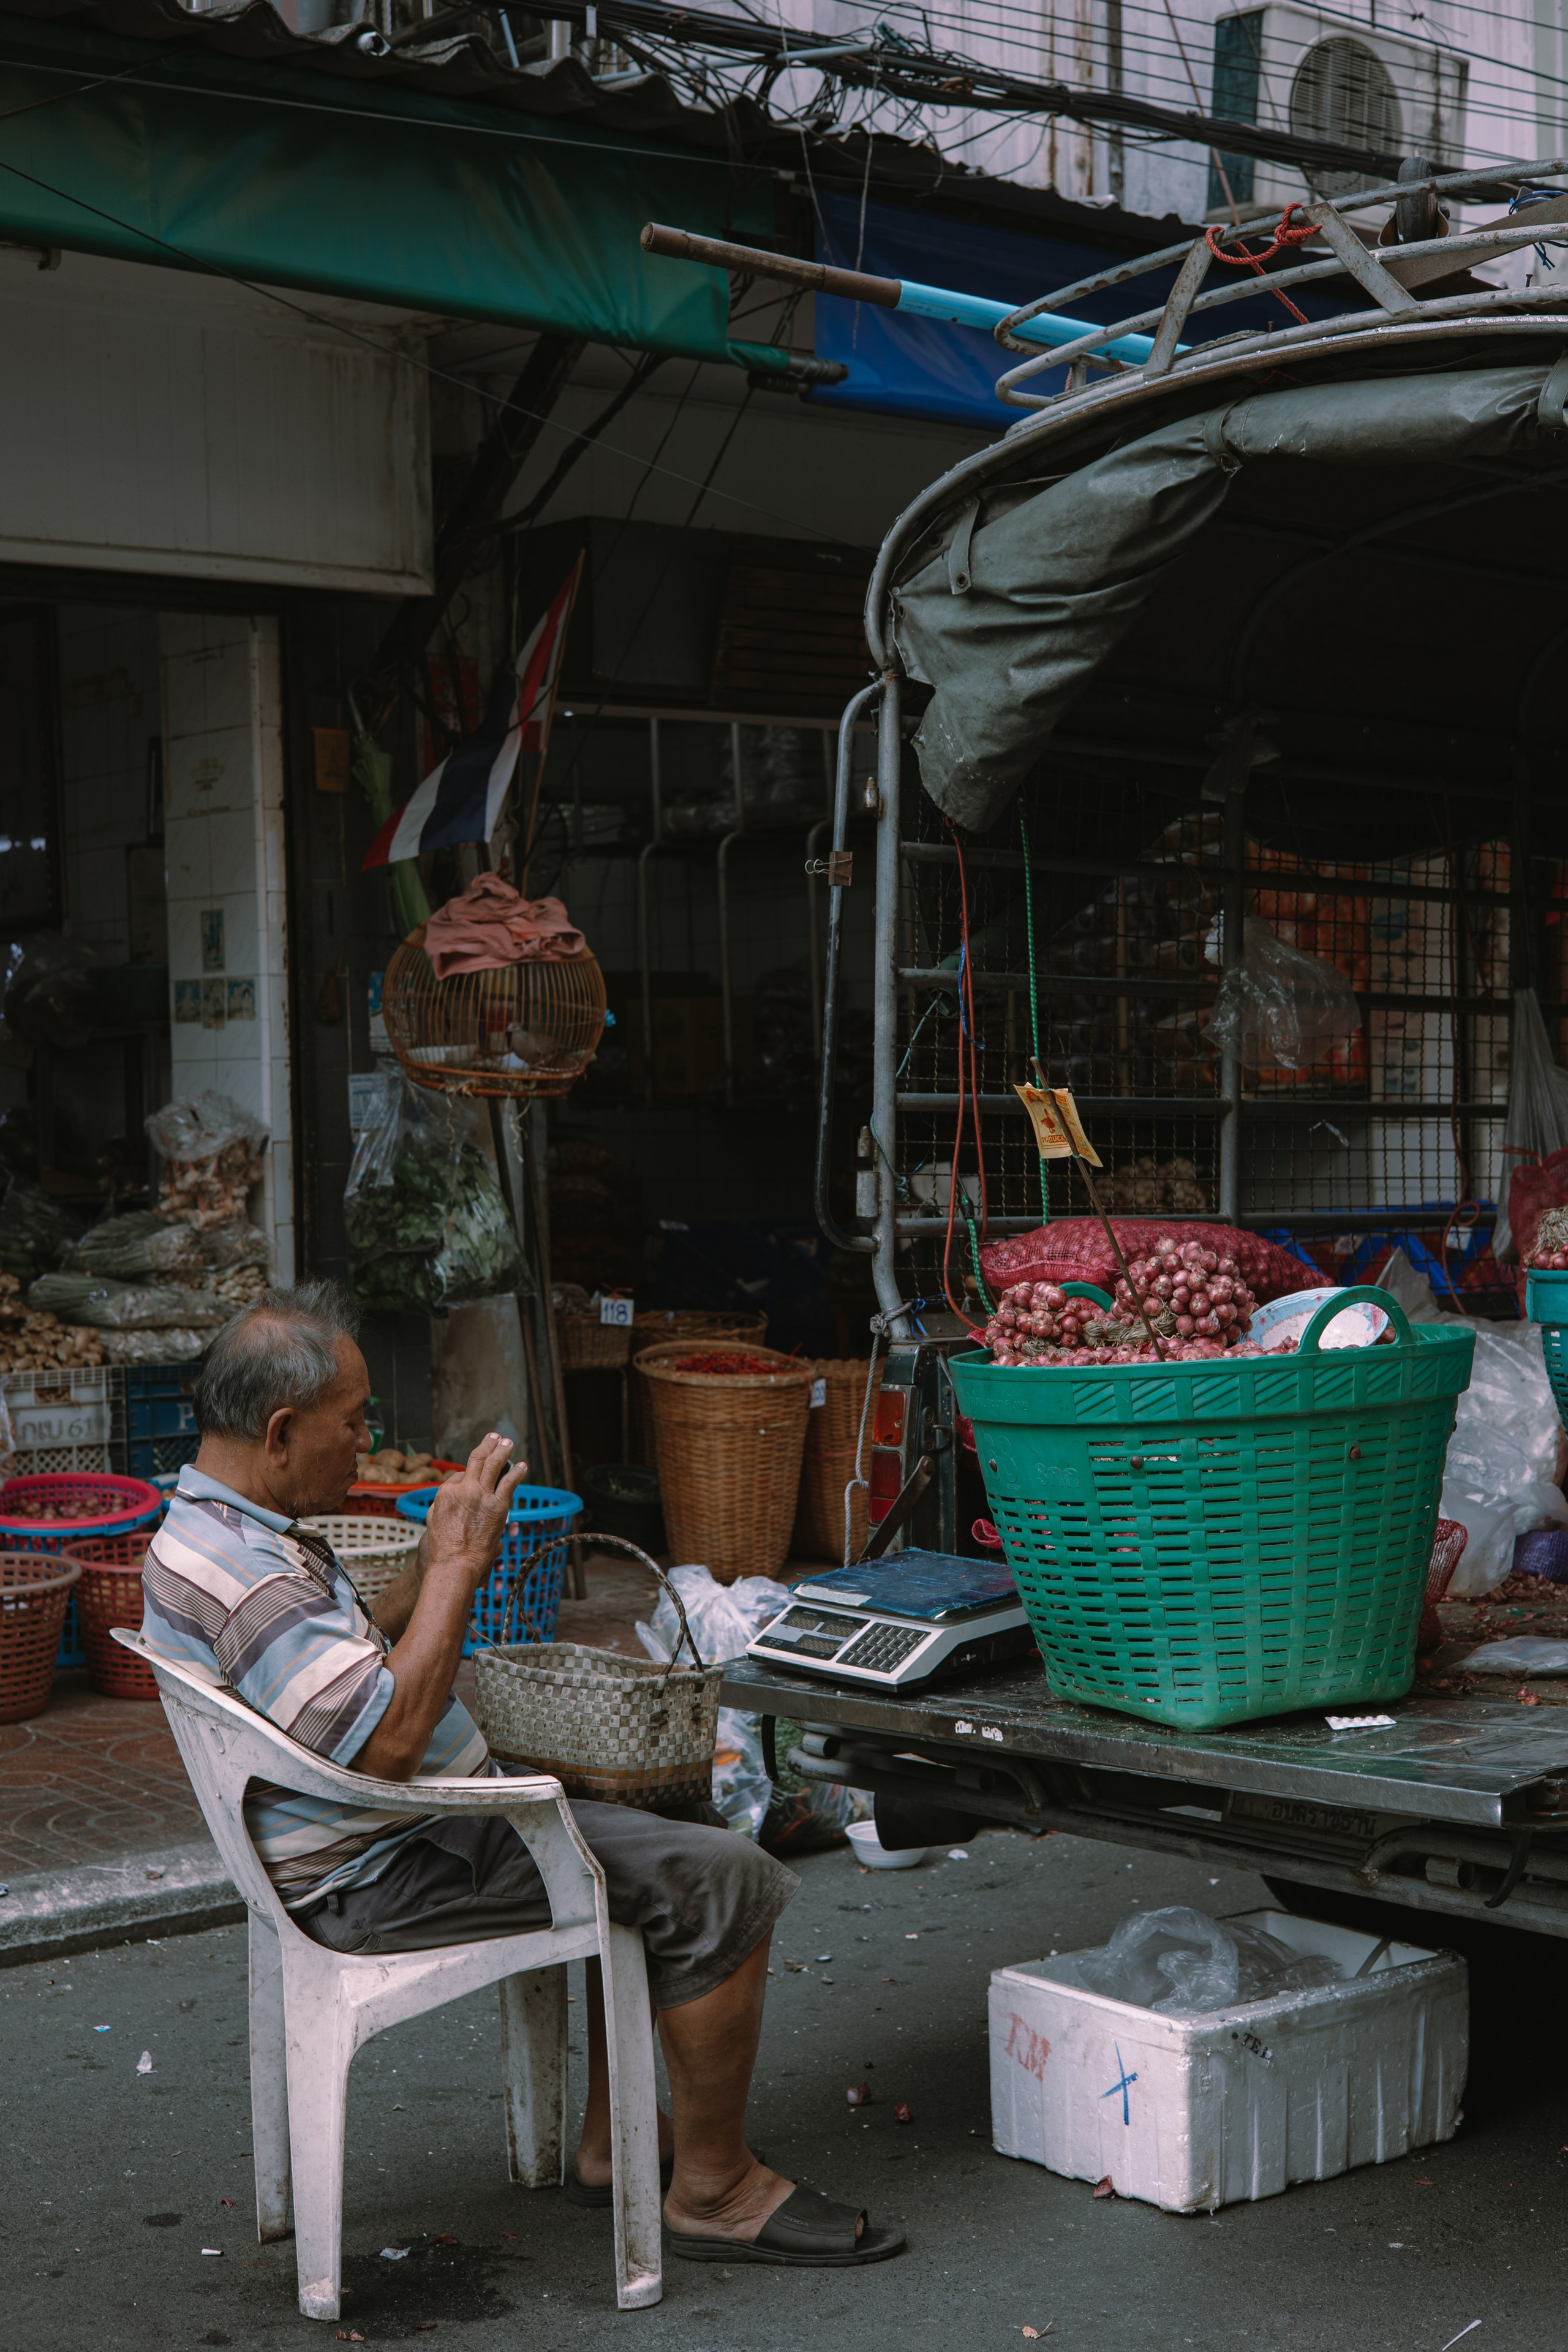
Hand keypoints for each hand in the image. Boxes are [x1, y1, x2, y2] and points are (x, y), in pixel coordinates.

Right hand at [422, 1433, 528, 1591]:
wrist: (455, 1563)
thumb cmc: (443, 1548)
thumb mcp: (433, 1520)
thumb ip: (442, 1503)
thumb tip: (452, 1491)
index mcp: (446, 1492)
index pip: (461, 1474)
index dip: (470, 1474)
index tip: (477, 1474)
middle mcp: (464, 1489)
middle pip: (477, 1459)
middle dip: (488, 1445)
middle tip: (495, 1437)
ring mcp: (482, 1496)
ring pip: (494, 1464)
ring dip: (502, 1450)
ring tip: (508, 1442)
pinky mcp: (498, 1506)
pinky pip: (510, 1483)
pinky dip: (517, 1472)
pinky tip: (523, 1465)